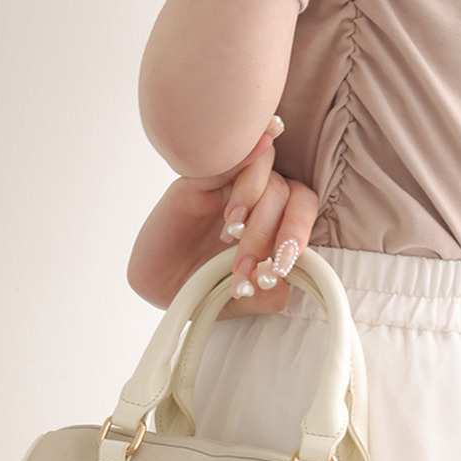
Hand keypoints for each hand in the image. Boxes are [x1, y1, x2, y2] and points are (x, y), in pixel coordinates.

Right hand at [127, 115, 314, 314]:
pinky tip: (231, 212)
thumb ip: (265, 295)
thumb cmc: (202, 285)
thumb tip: (282, 285)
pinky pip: (228, 160)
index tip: (281, 267)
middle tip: (252, 262)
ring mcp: (229, 185)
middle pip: (288, 190)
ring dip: (256, 207)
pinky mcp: (199, 179)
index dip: (299, 232)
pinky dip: (238, 177)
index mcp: (274, 221)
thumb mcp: (237, 299)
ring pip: (265, 170)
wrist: (157, 285)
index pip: (302, 208)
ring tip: (232, 237)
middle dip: (276, 229)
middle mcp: (257, 197)